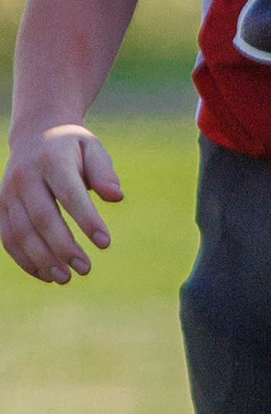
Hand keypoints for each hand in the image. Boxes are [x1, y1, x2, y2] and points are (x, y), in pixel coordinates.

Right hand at [2, 124, 121, 281]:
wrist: (35, 135)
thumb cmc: (73, 147)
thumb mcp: (93, 149)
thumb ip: (104, 172)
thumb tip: (116, 197)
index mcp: (51, 161)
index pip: (70, 194)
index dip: (86, 220)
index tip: (105, 244)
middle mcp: (25, 177)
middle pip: (42, 218)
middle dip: (63, 247)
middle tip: (86, 269)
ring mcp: (8, 193)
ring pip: (21, 232)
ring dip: (42, 259)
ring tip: (66, 279)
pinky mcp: (1, 207)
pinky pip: (7, 237)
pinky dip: (24, 259)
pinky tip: (46, 275)